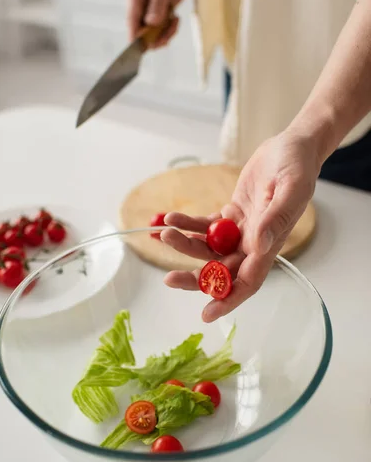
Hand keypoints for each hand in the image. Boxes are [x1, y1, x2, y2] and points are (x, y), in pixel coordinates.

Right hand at [128, 0, 187, 47]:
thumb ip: (157, 2)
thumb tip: (151, 23)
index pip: (131, 19)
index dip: (134, 35)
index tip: (140, 48)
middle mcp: (140, 5)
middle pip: (141, 31)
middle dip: (154, 37)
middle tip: (167, 37)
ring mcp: (149, 12)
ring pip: (152, 34)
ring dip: (165, 34)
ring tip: (174, 23)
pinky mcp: (158, 15)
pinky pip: (162, 30)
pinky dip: (170, 30)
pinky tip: (176, 19)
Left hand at [161, 130, 319, 321]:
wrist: (291, 148)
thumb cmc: (297, 168)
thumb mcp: (291, 189)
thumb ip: (276, 218)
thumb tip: (260, 245)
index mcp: (270, 245)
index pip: (248, 281)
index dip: (228, 299)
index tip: (207, 313)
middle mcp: (253, 243)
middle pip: (221, 271)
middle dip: (195, 278)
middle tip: (169, 278)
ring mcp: (240, 231)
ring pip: (208, 249)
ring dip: (185, 245)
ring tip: (165, 234)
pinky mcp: (230, 215)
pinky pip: (205, 226)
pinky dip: (187, 224)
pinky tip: (171, 218)